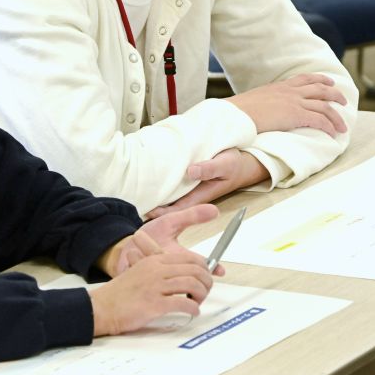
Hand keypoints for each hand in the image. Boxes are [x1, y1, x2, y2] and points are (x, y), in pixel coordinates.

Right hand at [89, 253, 212, 336]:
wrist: (102, 307)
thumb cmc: (121, 294)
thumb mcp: (140, 272)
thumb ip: (160, 270)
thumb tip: (183, 276)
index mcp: (154, 260)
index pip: (190, 258)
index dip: (204, 267)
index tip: (207, 276)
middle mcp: (157, 270)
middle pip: (194, 270)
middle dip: (206, 281)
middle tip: (206, 291)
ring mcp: (155, 286)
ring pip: (192, 284)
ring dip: (201, 294)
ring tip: (199, 301)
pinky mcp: (154, 304)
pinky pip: (183, 303)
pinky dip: (193, 308)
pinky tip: (193, 311)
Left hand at [104, 203, 217, 274]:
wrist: (125, 246)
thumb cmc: (150, 235)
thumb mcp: (170, 221)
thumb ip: (191, 216)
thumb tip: (215, 210)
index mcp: (181, 258)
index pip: (200, 266)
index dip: (212, 269)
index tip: (220, 271)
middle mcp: (172, 271)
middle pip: (182, 274)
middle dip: (167, 258)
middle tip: (161, 247)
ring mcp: (157, 278)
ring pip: (158, 270)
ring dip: (147, 252)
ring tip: (139, 243)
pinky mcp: (142, 283)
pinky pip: (142, 273)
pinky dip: (135, 259)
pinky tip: (131, 254)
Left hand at [146, 150, 267, 218]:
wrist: (241, 163)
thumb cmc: (233, 165)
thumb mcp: (225, 164)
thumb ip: (209, 168)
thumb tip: (190, 172)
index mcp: (201, 195)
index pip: (178, 208)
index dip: (162, 212)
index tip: (148, 211)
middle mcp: (192, 194)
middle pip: (169, 205)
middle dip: (153, 207)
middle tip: (132, 204)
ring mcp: (189, 188)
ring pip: (169, 196)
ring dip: (155, 196)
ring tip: (134, 194)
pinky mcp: (187, 180)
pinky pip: (172, 185)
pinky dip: (161, 185)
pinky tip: (149, 181)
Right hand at [227, 74, 348, 135]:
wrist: (234, 114)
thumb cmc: (238, 112)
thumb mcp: (253, 101)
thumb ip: (264, 103)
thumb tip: (262, 111)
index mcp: (279, 87)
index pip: (304, 78)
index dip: (319, 79)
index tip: (328, 81)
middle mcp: (290, 91)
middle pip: (320, 89)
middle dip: (335, 94)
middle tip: (343, 100)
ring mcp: (294, 102)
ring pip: (324, 106)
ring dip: (336, 116)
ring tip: (343, 126)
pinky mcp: (295, 115)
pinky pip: (319, 120)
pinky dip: (329, 126)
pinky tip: (333, 134)